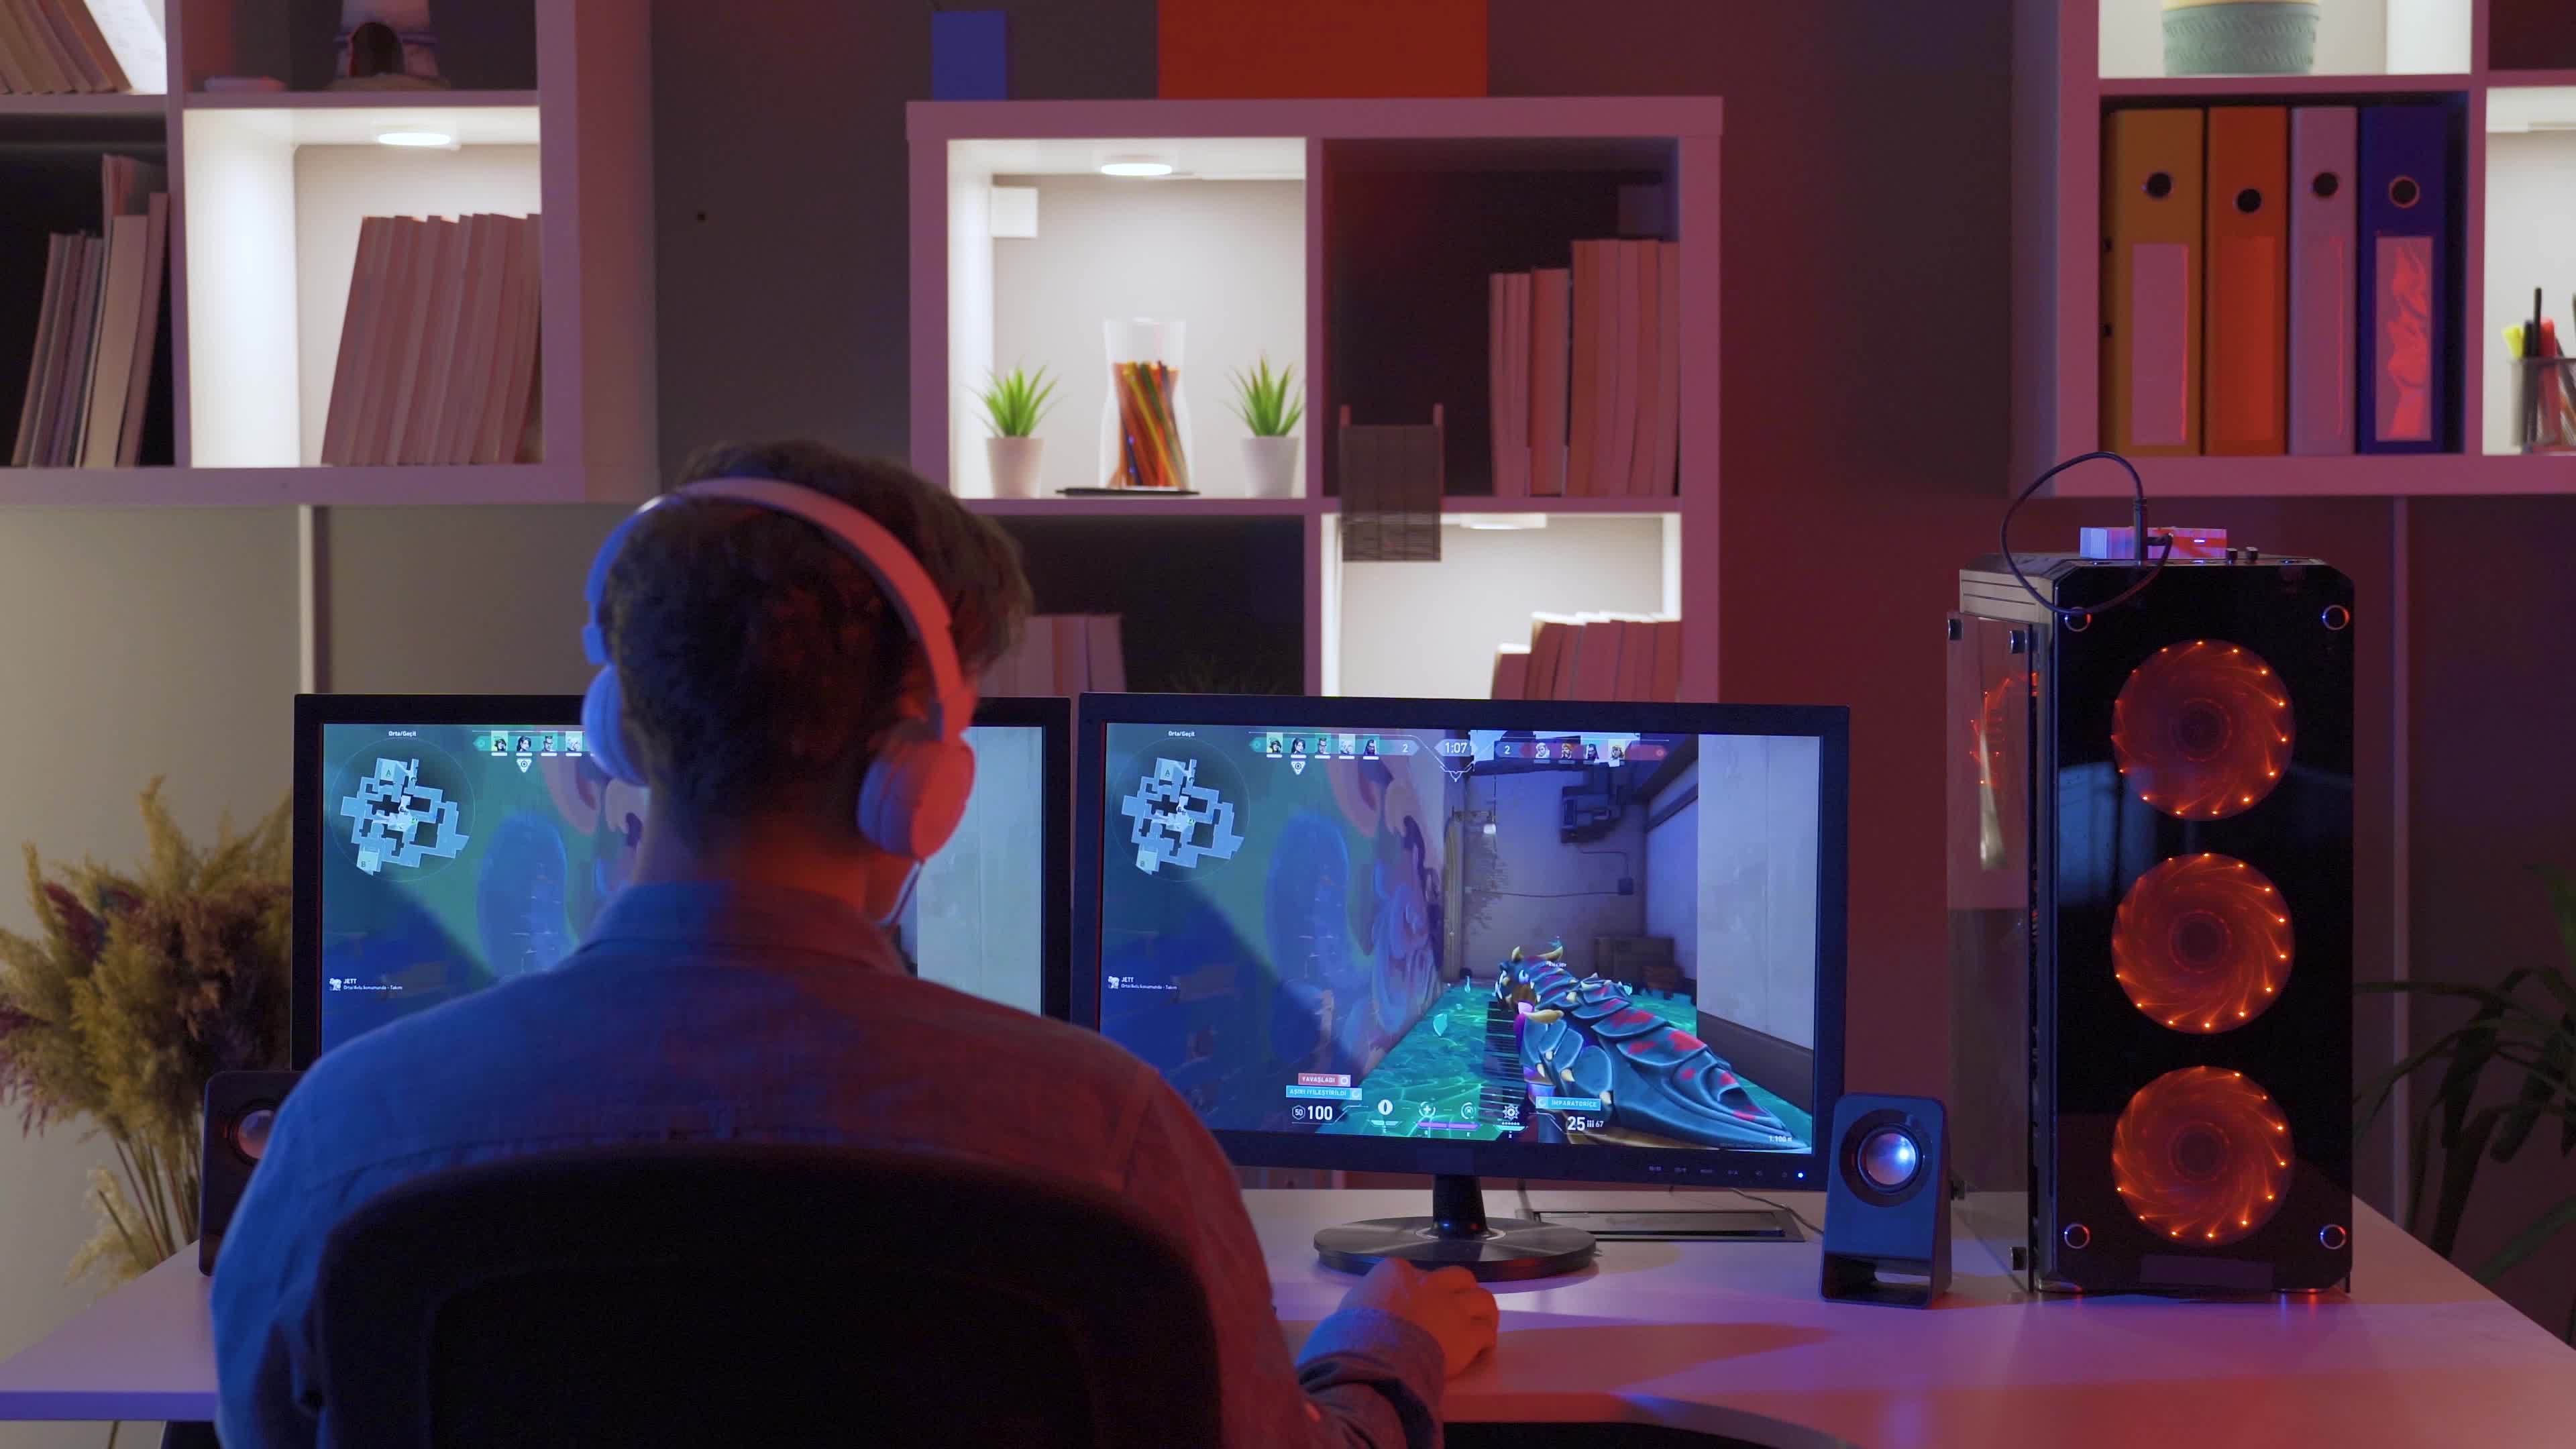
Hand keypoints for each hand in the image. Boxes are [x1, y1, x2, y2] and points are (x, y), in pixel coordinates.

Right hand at [1339, 1257, 1498, 1378]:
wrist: (1372, 1357)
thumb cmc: (1353, 1335)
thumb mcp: (1350, 1305)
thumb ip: (1367, 1298)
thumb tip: (1367, 1306)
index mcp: (1398, 1272)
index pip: (1418, 1272)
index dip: (1423, 1289)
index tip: (1419, 1304)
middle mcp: (1430, 1284)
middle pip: (1459, 1278)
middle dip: (1462, 1290)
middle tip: (1460, 1305)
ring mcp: (1452, 1308)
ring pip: (1483, 1299)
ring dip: (1484, 1311)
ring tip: (1482, 1322)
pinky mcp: (1467, 1335)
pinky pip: (1486, 1333)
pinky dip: (1486, 1340)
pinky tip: (1483, 1347)